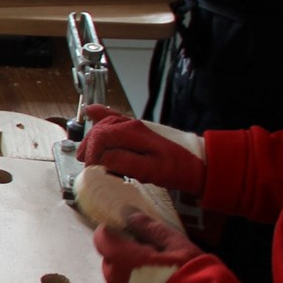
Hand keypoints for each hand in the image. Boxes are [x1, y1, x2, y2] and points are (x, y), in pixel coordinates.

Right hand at [75, 105, 206, 193]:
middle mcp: (131, 124)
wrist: (196, 162)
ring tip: (87, 156)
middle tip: (88, 167)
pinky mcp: (136, 129)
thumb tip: (102, 159)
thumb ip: (124, 162)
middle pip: (98, 130)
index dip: (92, 153)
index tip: (92, 169)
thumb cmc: (176, 168)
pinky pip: (113, 117)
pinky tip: (90, 112)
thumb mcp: (150, 170)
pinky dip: (100, 115)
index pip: (100, 137)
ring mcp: (133, 124)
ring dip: (92, 140)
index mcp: (133, 132)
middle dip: (89, 148)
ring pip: (103, 126)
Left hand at [93, 211, 205, 282]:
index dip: (116, 234)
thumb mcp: (176, 244)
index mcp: (122, 259)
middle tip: (152, 259)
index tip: (132, 236)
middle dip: (125, 257)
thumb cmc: (190, 274)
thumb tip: (130, 216)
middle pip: (110, 262)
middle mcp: (113, 282)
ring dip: (129, 279)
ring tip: (157, 282)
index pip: (102, 238)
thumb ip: (150, 229)